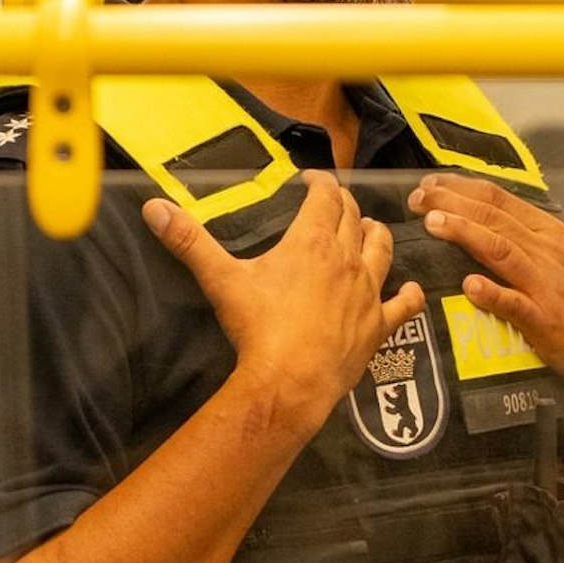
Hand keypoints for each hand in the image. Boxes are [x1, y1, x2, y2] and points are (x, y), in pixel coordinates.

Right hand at [143, 169, 425, 427]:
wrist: (290, 382)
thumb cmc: (258, 328)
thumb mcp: (221, 279)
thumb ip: (189, 241)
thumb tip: (153, 207)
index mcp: (312, 241)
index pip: (325, 197)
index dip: (320, 183)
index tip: (311, 180)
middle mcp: (347, 259)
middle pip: (354, 219)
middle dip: (345, 205)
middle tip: (334, 203)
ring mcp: (368, 292)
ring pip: (382, 250)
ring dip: (376, 235)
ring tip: (370, 229)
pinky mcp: (379, 325)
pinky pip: (404, 304)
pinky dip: (409, 294)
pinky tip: (411, 289)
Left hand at [409, 173, 563, 409]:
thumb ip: (527, 238)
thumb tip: (483, 219)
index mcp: (548, 231)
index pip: (497, 198)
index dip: (459, 187)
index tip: (427, 183)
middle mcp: (547, 251)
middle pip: (492, 217)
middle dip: (450, 204)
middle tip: (416, 199)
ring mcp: (547, 286)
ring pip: (501, 250)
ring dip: (465, 234)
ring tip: (433, 224)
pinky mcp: (549, 322)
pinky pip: (517, 305)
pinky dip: (493, 294)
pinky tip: (470, 286)